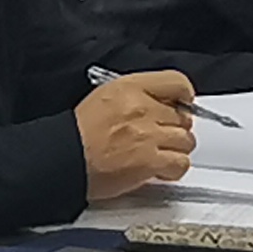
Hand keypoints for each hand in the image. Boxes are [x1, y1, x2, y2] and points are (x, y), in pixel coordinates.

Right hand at [75, 72, 194, 197]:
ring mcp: (148, 135)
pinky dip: (174, 168)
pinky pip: (181, 163)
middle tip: (161, 136)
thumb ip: (136, 96)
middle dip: (175, 128)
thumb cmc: (78, 134)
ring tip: (158, 154)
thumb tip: (162, 104)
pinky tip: (160, 169)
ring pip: (186, 141)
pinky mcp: (150, 161)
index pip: (176, 82)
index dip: (184, 96)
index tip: (183, 105)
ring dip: (175, 149)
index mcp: (129, 87)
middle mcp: (142, 108)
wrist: (66, 159)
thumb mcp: (104, 98)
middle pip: (184, 117)